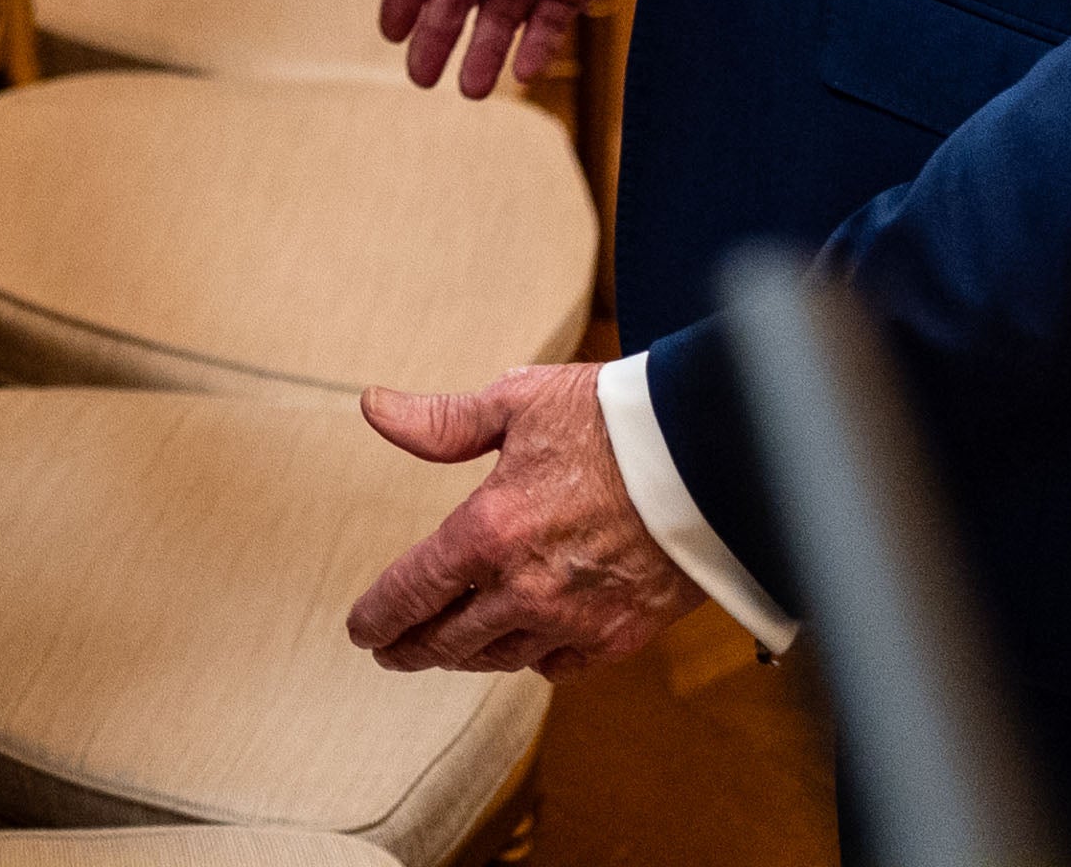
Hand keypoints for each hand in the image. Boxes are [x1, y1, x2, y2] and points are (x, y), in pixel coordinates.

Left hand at [348, 365, 698, 674]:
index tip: (361, 630)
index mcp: (489, 531)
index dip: (379, 615)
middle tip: (391, 651)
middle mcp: (524, 588)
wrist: (710, 459)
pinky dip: (533, 659)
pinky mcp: (620, 636)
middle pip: (449, 640)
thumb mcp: (516, 404)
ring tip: (446, 651)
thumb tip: (376, 408)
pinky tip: (522, 649)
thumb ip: (442, 421)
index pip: (413, 590)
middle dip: (412, 648)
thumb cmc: (612, 421)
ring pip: (500, 658)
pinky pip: (559, 666)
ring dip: (465, 657)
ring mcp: (574, 620)